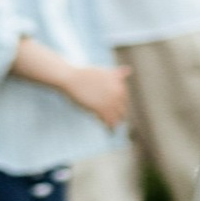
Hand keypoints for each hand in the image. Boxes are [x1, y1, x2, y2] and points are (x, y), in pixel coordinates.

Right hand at [11, 35, 129, 128]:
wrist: (70, 78)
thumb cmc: (84, 75)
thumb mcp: (103, 71)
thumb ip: (116, 74)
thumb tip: (129, 70)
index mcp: (119, 82)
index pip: (124, 99)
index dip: (117, 105)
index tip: (113, 109)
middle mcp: (117, 91)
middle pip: (122, 108)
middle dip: (117, 114)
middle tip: (115, 121)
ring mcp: (109, 100)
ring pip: (117, 116)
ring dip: (115, 122)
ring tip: (112, 126)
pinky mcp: (100, 109)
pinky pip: (109, 121)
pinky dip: (110, 127)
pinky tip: (109, 130)